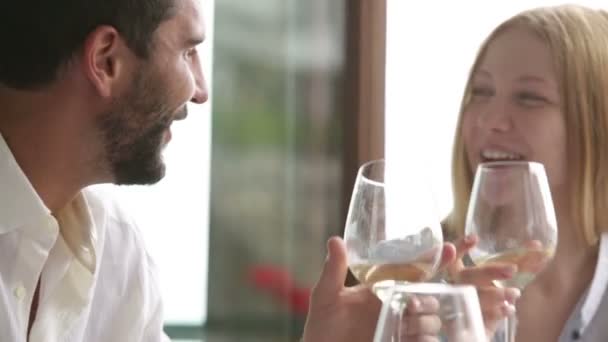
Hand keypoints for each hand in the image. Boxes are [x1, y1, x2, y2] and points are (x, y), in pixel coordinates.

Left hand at [302, 237, 455, 341]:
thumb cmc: (322, 327)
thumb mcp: (326, 296)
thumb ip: (334, 270)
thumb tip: (335, 240)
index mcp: (383, 288)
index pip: (415, 270)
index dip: (437, 260)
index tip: (452, 249)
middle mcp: (397, 306)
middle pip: (430, 296)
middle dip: (428, 299)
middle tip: (411, 305)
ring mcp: (402, 328)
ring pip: (433, 321)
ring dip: (425, 321)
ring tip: (405, 324)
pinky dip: (424, 340)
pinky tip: (409, 338)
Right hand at [442, 235, 519, 338]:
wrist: (480, 330)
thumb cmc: (493, 298)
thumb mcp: (504, 280)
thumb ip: (517, 265)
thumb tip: (538, 247)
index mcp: (460, 275)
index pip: (453, 257)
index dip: (460, 247)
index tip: (474, 238)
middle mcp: (457, 288)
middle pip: (467, 276)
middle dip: (489, 271)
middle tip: (513, 270)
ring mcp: (462, 307)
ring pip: (473, 298)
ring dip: (495, 294)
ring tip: (515, 294)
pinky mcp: (471, 325)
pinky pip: (480, 317)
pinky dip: (496, 313)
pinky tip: (509, 310)